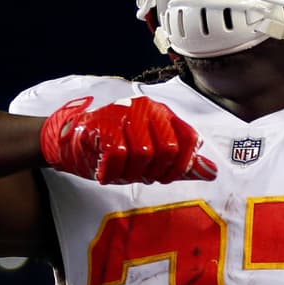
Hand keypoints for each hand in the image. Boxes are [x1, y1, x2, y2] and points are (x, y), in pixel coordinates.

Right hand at [39, 95, 217, 184]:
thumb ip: (182, 163)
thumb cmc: (114, 147)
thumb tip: (212, 172)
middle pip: (168, 150)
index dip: (182, 165)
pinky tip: (106, 171)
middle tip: (139, 174)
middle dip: (155, 172)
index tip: (165, 175)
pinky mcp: (102, 125)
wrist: (72, 140)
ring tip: (120, 171)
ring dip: (130, 173)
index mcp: (163, 113)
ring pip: (143, 155)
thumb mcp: (152, 156)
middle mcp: (146, 109)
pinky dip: (112, 171)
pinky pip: (118, 155)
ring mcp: (123, 115)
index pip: (190, 139)